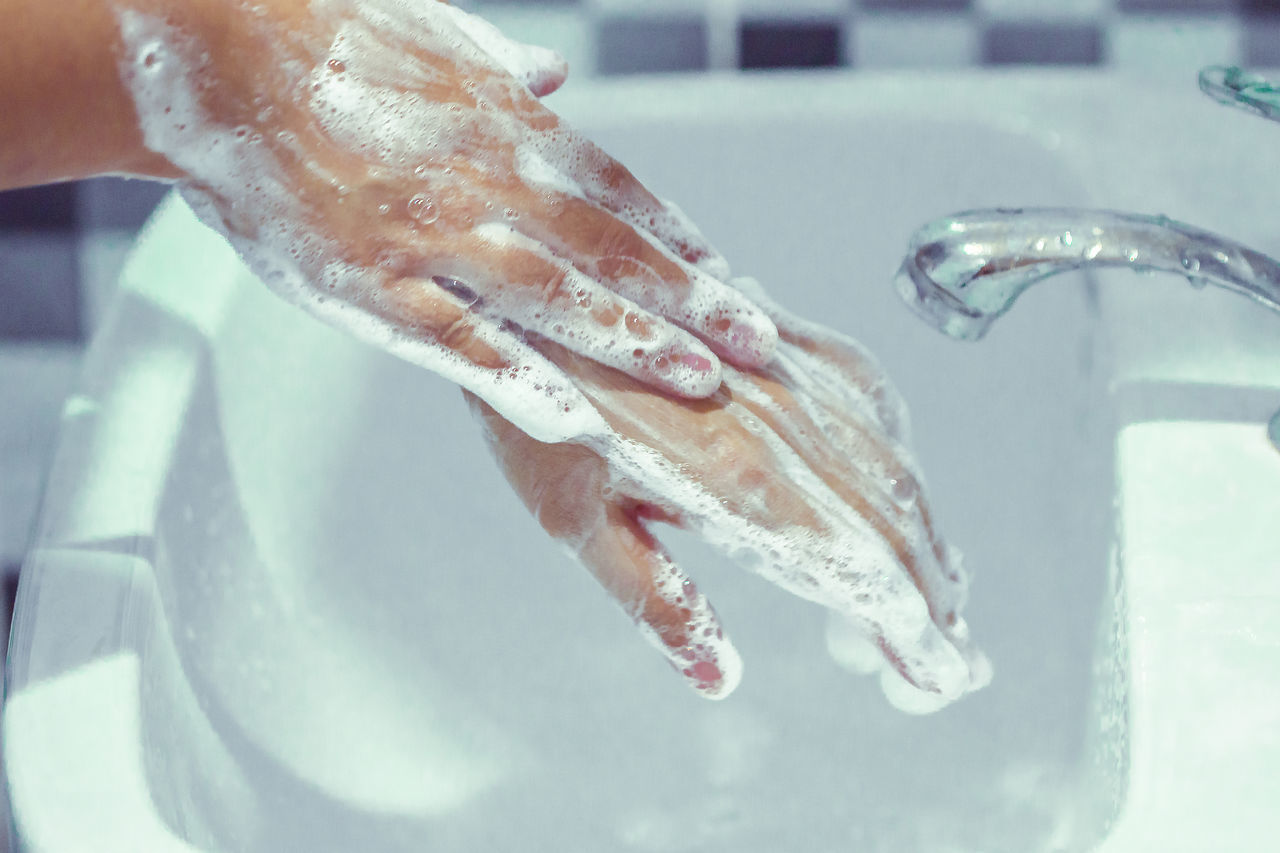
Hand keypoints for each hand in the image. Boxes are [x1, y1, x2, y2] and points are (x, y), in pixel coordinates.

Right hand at [112, 0, 776, 441]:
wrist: (219, 56)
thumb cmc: (326, 41)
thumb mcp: (433, 35)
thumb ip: (502, 63)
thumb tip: (556, 69)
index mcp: (511, 129)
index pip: (624, 195)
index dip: (683, 244)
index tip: (733, 281)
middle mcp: (492, 184)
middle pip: (615, 253)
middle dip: (694, 302)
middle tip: (759, 346)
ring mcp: (437, 240)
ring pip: (559, 300)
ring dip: (637, 344)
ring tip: (703, 384)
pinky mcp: (377, 289)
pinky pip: (467, 347)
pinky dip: (528, 386)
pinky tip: (583, 424)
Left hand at [470, 278, 990, 708]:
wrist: (535, 280)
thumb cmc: (540, 411)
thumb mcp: (577, 519)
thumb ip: (657, 599)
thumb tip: (720, 677)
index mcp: (743, 483)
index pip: (861, 572)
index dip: (912, 631)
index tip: (946, 678)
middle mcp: (789, 427)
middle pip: (894, 527)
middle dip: (935, 604)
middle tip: (950, 666)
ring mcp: (796, 377)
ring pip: (894, 470)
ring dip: (926, 543)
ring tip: (937, 604)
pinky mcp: (789, 340)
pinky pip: (874, 407)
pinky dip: (900, 468)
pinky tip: (899, 499)